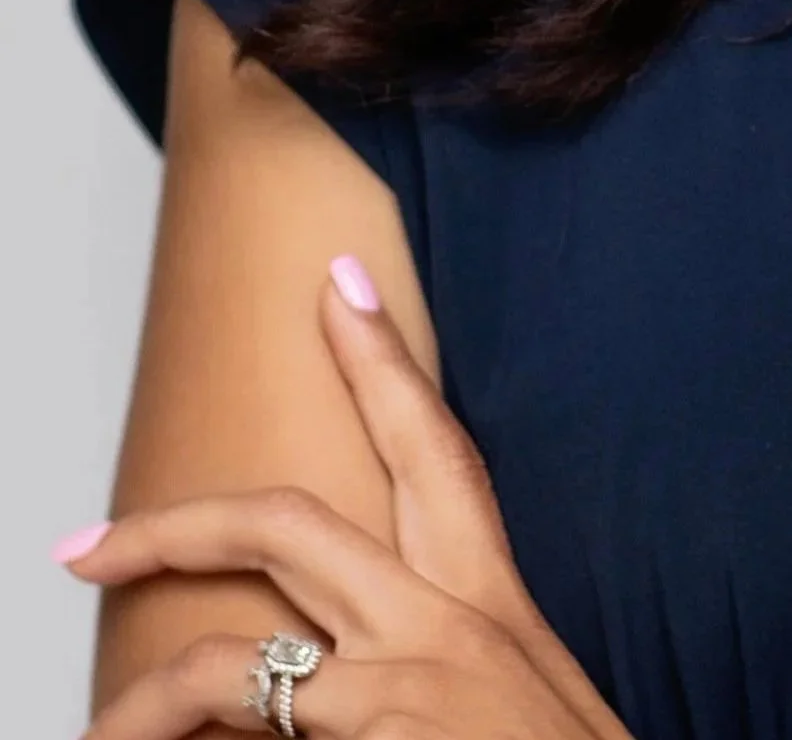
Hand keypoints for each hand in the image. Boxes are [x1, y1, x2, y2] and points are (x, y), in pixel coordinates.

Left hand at [62, 257, 629, 739]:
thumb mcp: (520, 697)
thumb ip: (450, 663)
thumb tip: (344, 676)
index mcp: (489, 597)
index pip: (429, 446)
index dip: (380, 360)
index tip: (337, 283)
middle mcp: (448, 620)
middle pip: (288, 525)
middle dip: (172, 526)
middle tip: (85, 545)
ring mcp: (409, 683)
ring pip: (236, 661)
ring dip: (144, 705)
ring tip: (101, 737)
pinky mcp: (387, 738)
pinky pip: (257, 728)